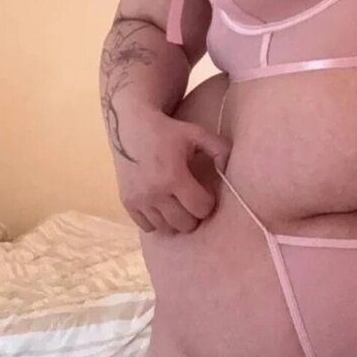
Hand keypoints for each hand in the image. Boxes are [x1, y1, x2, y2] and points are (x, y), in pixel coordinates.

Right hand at [112, 110, 231, 234]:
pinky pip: (147, 227)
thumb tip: (229, 172)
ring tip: (178, 203)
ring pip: (166, 229)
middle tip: (193, 200)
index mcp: (174, 176)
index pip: (201, 208)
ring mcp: (138, 200)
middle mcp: (154, 192)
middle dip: (194, 214)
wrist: (129, 127)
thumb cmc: (168, 131)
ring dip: (176, 219)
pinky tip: (162, 205)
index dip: (208, 202)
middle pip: (185, 224)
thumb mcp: (197, 134)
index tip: (205, 191)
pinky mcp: (127, 202)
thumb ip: (220, 150)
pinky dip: (157, 221)